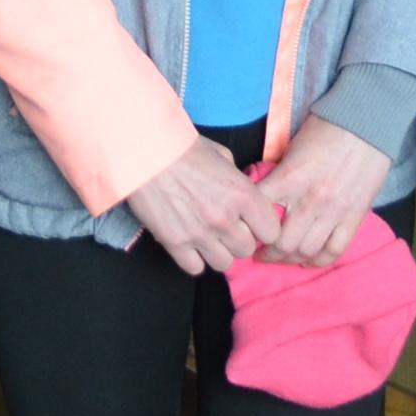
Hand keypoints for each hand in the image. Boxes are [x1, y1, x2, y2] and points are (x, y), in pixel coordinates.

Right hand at [124, 137, 269, 276]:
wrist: (145, 152)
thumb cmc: (184, 148)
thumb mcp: (223, 156)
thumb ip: (238, 180)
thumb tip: (243, 195)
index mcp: (242, 194)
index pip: (271, 232)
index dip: (262, 227)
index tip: (252, 222)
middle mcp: (225, 218)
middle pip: (246, 250)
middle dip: (239, 239)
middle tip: (226, 228)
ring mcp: (200, 233)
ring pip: (224, 264)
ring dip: (218, 252)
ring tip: (207, 237)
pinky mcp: (175, 243)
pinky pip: (196, 268)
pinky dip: (194, 259)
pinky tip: (190, 244)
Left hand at [255, 117, 392, 267]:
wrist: (366, 122)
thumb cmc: (325, 128)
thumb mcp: (291, 148)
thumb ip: (279, 175)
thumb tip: (263, 195)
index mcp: (289, 179)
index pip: (259, 213)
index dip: (248, 225)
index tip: (246, 229)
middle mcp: (310, 200)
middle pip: (282, 243)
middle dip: (267, 253)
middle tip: (261, 252)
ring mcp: (334, 212)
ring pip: (306, 251)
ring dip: (290, 259)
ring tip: (283, 257)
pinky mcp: (355, 217)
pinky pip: (335, 250)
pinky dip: (319, 260)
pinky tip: (309, 259)